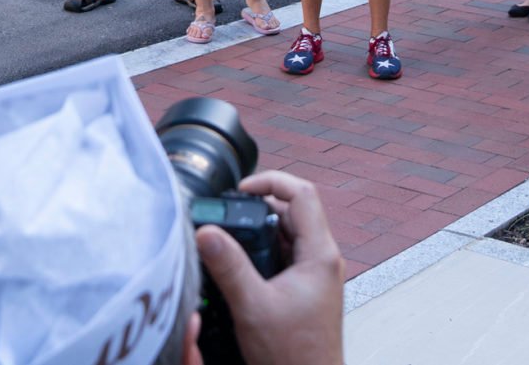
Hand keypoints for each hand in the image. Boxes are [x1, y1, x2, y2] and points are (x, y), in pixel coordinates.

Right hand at [196, 171, 344, 364]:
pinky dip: (263, 253)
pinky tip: (241, 267)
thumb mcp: (253, 306)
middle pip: (293, 211)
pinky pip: (285, 256)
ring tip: (230, 240)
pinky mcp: (305, 289)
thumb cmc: (294, 356)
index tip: (240, 190)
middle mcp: (322, 260)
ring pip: (287, 235)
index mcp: (320, 255)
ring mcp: (315, 275)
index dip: (270, 181)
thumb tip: (206, 232)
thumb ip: (228, 267)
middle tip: (228, 216)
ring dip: (259, 232)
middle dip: (259, 208)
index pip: (302, 194)